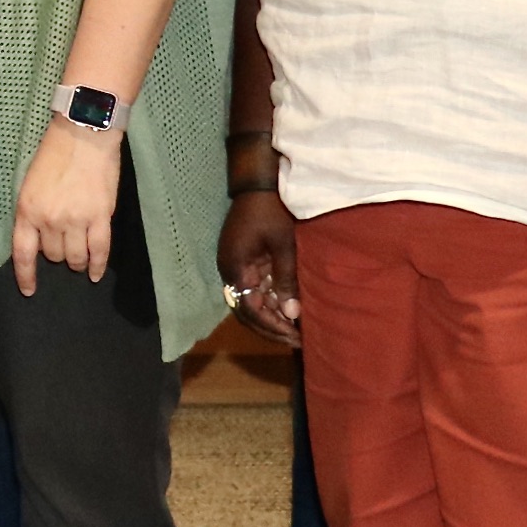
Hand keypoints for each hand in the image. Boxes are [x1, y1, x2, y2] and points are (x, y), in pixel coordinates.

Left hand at [10, 116, 123, 295]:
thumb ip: (34, 213)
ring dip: (76, 262)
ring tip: (79, 260)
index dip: (26, 275)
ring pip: (75, 257)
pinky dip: (98, 265)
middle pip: (53, 255)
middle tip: (63, 248)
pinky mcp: (101, 217)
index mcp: (27, 210)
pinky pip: (99, 250)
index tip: (28, 290)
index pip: (23, 253)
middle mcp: (50, 219)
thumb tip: (40, 239)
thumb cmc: (54, 155)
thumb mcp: (31, 184)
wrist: (83, 135)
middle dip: (56, 256)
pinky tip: (96, 274)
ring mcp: (76, 220)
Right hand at [219, 189, 301, 348]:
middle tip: (297, 341)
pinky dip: (270, 302)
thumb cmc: (271, 212)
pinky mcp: (243, 262)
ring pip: (249, 303)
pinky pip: (254, 290)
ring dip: (270, 317)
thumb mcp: (283, 245)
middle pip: (246, 311)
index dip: (272, 326)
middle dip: (270, 328)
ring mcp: (235, 267)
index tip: (295, 337)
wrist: (257, 185)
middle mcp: (230, 272)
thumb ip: (285, 279)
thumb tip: (290, 314)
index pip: (249, 309)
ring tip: (295, 330)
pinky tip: (288, 309)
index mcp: (235, 268)